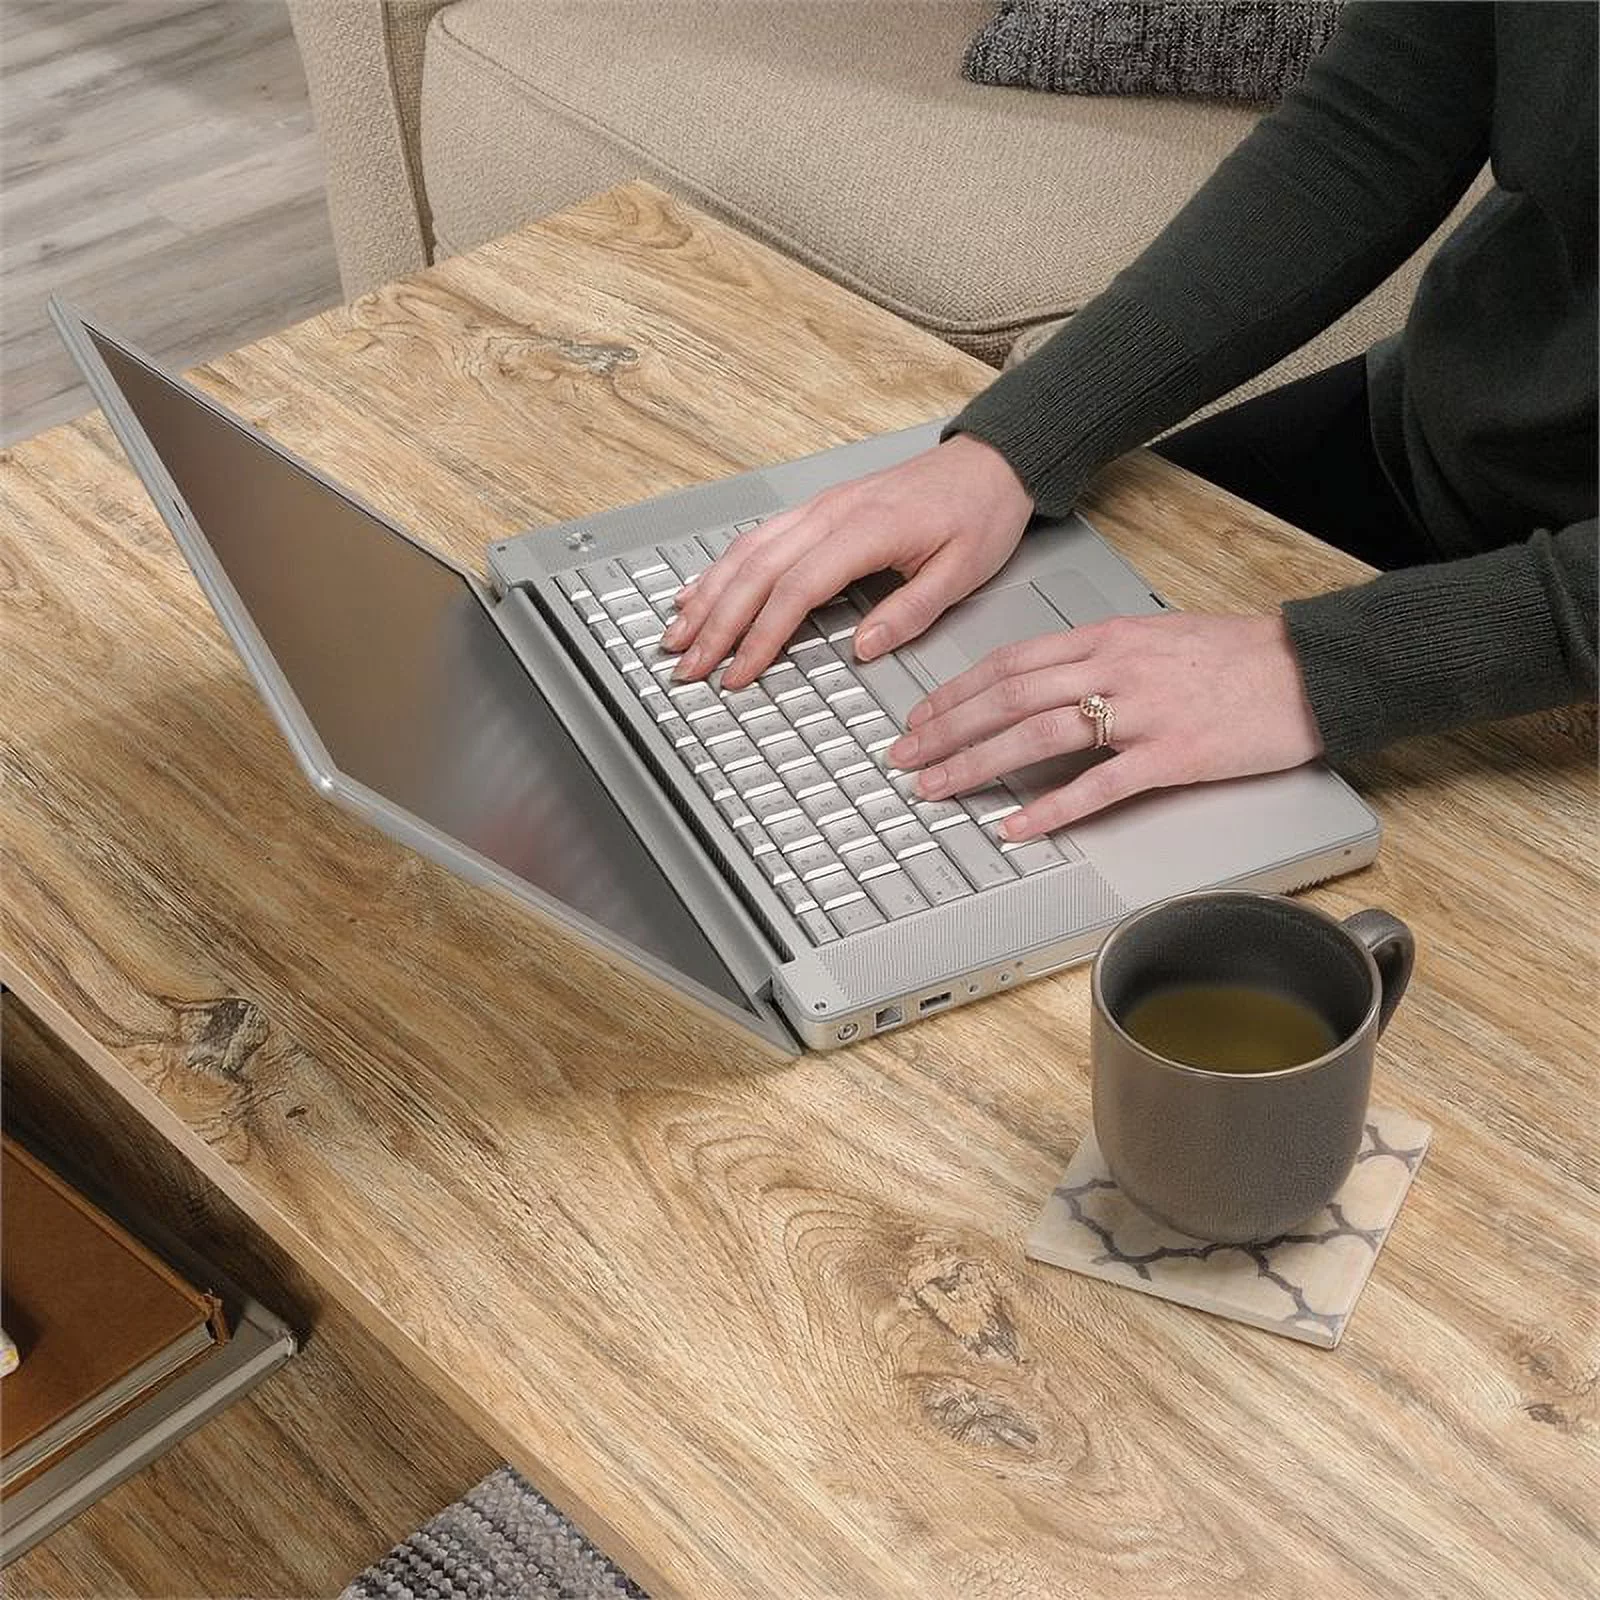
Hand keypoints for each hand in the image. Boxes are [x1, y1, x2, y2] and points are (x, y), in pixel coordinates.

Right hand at [662, 434, 1034, 687]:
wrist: (992, 461)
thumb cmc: (980, 513)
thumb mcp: (961, 573)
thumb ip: (909, 613)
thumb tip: (862, 649)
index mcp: (865, 530)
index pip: (795, 590)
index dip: (760, 637)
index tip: (738, 674)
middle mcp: (832, 514)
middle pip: (756, 572)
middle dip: (715, 624)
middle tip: (687, 666)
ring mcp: (820, 508)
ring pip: (747, 552)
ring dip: (708, 595)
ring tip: (677, 634)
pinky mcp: (819, 509)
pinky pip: (759, 537)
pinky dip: (723, 567)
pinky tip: (701, 589)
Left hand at [887, 612, 1324, 834]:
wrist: (1310, 668)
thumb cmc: (1236, 657)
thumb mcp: (1155, 637)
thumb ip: (1098, 657)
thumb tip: (1045, 681)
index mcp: (1106, 638)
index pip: (1010, 662)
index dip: (955, 692)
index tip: (919, 717)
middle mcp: (1114, 668)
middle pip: (1008, 696)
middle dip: (946, 729)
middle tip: (904, 758)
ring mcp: (1142, 712)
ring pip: (1038, 735)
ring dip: (979, 763)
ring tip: (938, 787)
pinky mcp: (1172, 756)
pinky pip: (1098, 786)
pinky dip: (1051, 809)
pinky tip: (1017, 826)